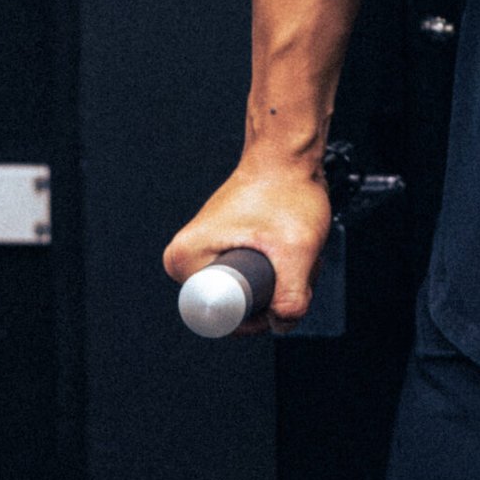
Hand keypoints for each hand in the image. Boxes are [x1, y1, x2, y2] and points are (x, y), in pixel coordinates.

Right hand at [162, 154, 333, 335]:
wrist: (288, 154)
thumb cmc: (285, 188)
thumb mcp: (295, 248)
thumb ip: (293, 294)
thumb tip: (283, 324)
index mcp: (184, 261)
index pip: (223, 318)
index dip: (261, 314)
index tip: (282, 283)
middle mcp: (184, 259)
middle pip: (236, 306)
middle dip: (273, 294)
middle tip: (293, 261)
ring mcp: (202, 253)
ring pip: (248, 292)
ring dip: (278, 280)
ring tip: (291, 247)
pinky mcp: (219, 248)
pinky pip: (249, 276)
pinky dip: (275, 269)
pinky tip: (287, 245)